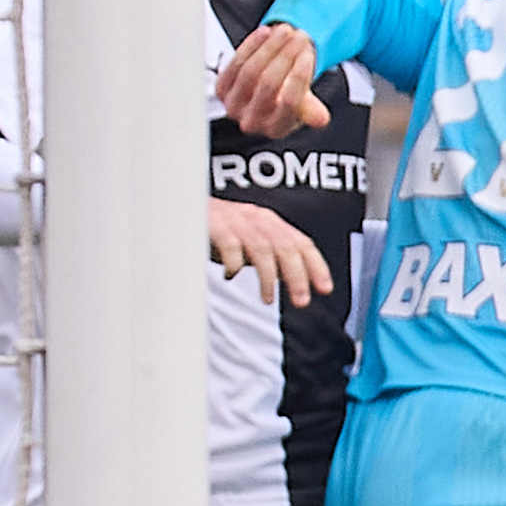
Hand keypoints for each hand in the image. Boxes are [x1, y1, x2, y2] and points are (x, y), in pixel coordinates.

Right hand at [205, 196, 333, 307]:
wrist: (180, 204)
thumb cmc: (214, 226)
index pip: (302, 243)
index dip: (316, 266)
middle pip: (286, 247)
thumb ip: (269, 256)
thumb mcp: (247, 240)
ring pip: (263, 248)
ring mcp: (235, 220)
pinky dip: (234, 263)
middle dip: (297, 276)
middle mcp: (256, 218)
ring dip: (268, 277)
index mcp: (268, 221)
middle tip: (301, 301)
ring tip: (268, 299)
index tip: (325, 289)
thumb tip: (292, 281)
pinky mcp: (213, 224)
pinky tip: (230, 276)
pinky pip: (230, 245)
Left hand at [215, 24, 324, 138]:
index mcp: (275, 130)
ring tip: (286, 30)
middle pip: (269, 83)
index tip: (309, 55)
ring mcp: (232, 106)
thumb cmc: (287, 101)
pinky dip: (251, 45)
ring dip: (270, 47)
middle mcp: (251, 122)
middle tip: (300, 37)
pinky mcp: (220, 89)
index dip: (300, 77)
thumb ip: (311, 111)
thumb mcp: (304, 108)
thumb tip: (320, 119)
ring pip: (251, 71)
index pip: (289, 103)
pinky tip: (266, 32)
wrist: (264, 97)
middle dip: (286, 56)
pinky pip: (235, 63)